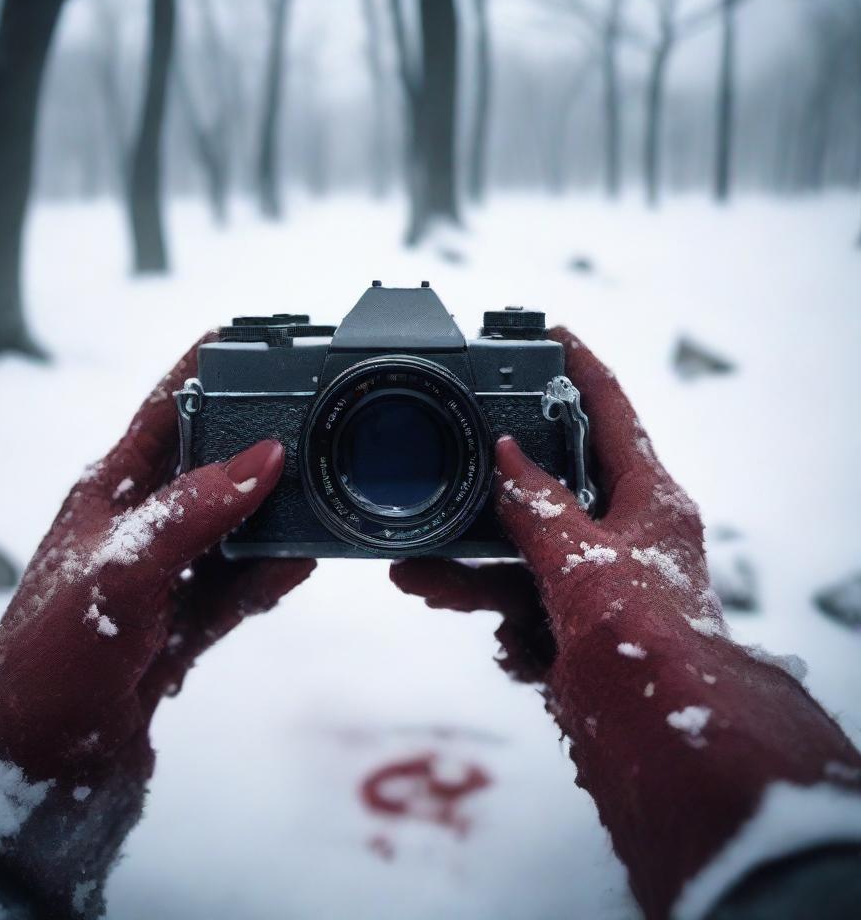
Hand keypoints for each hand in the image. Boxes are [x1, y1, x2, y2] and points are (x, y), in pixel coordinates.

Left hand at [0, 336, 313, 916]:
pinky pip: (242, 582)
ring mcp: (168, 572)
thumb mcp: (123, 570)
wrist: (41, 758)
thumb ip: (193, 511)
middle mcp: (143, 522)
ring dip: (277, 511)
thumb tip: (265, 456)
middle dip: (261, 440)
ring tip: (325, 492)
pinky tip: (304, 560)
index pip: (166, 406)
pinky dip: (273, 571)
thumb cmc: (55, 654)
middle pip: (214, 461)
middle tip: (318, 418)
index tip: (254, 334)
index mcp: (111, 490)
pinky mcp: (186, 620)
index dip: (206, 366)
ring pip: (237, 523)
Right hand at [394, 324, 721, 675]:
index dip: (578, 368)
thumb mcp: (582, 559)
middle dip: (489, 490)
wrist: (664, 744)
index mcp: (646, 500)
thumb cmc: (648, 642)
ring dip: (467, 566)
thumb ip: (537, 505)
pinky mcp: (574, 628)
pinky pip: (520, 605)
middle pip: (548, 488)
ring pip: (519, 555)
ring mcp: (597, 583)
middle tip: (444, 464)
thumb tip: (505, 454)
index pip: (611, 411)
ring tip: (415, 571)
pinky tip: (482, 630)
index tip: (544, 335)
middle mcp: (623, 535)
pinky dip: (493, 616)